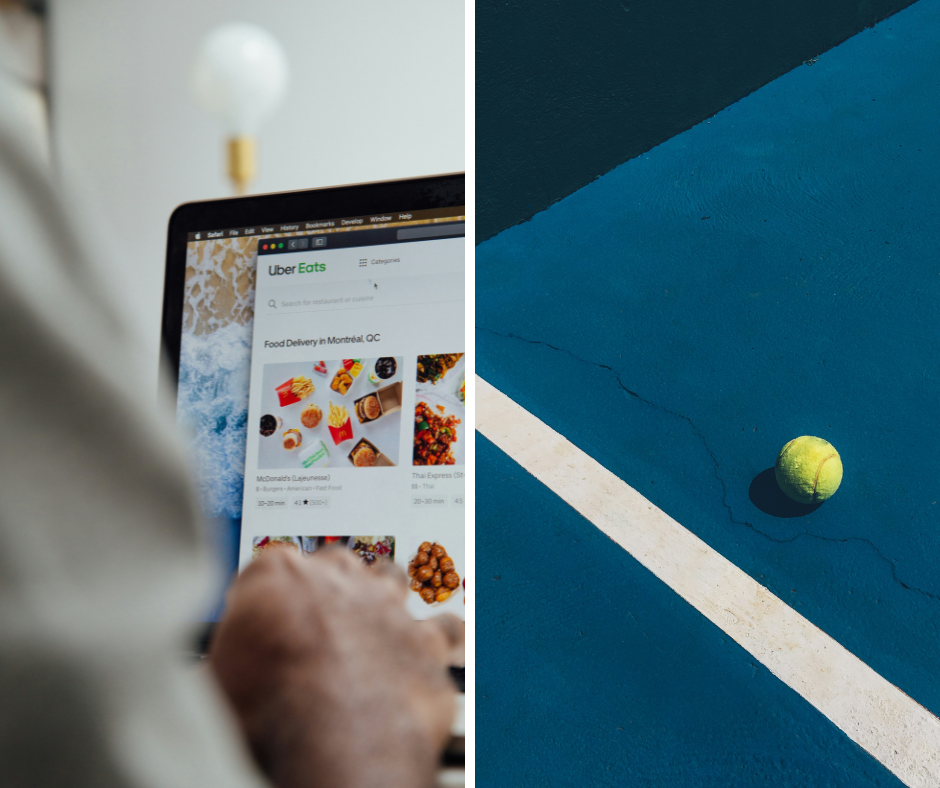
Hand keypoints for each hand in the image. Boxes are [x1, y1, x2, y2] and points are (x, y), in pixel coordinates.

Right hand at [209, 547, 462, 787]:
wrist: (333, 739)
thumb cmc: (270, 712)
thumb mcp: (218, 676)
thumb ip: (232, 647)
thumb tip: (228, 657)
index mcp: (276, 576)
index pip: (272, 564)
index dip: (272, 592)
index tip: (268, 613)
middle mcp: (336, 579)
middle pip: (336, 563)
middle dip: (331, 586)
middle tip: (322, 619)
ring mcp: (385, 605)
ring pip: (392, 578)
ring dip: (386, 594)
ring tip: (376, 618)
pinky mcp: (425, 641)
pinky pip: (446, 627)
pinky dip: (443, 636)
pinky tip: (439, 644)